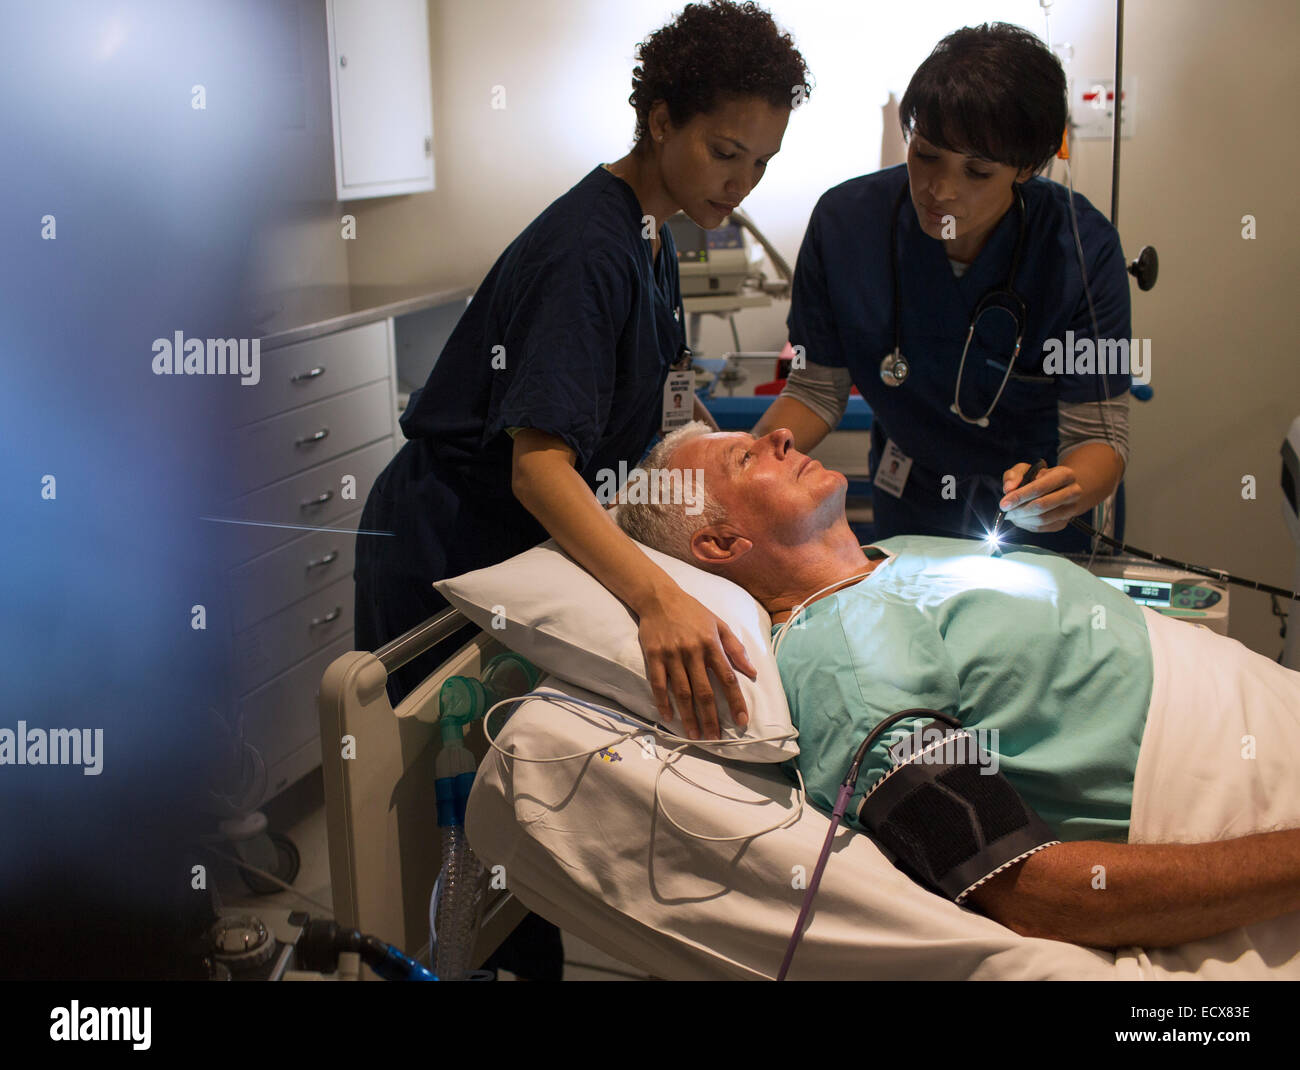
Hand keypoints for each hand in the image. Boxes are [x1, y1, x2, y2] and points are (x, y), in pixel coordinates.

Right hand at [635, 587, 756, 739]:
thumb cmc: (693, 612)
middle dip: (711, 717)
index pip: (727, 678)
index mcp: (712, 644)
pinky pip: (659, 684)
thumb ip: (736, 649)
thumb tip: (752, 672)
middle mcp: (693, 651)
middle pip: (704, 691)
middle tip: (715, 738)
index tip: (741, 720)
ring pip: (682, 692)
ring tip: (695, 735)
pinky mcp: (654, 656)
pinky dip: (663, 702)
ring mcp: (672, 655)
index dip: (736, 701)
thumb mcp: (719, 624)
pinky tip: (669, 717)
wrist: (660, 597)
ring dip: (689, 716)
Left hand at [999, 462, 1082, 532]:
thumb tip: (1008, 489)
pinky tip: (1020, 518)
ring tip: (1011, 514)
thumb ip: (1014, 475)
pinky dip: (1026, 524)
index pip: (1040, 488)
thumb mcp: (1026, 470)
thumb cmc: (1039, 477)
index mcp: (1064, 475)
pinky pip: (1042, 527)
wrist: (1060, 488)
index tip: (1004, 503)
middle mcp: (1073, 492)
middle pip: (1042, 506)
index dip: (1020, 496)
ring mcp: (1071, 509)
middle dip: (1019, 510)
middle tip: (1006, 511)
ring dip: (1022, 519)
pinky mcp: (1064, 522)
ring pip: (1042, 519)